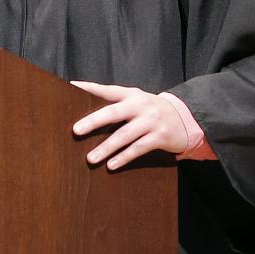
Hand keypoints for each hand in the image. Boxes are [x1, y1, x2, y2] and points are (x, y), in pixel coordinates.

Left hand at [71, 82, 187, 167]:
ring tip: (90, 158)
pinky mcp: (160, 137)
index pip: (106, 90)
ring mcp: (151, 121)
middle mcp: (140, 105)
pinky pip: (139, 148)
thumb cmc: (150, 113)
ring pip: (125, 134)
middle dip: (94, 121)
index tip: (69, 88)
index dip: (88, 88)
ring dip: (106, 147)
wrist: (185, 119)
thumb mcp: (136, 103)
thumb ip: (115, 105)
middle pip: (113, 112)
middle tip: (76, 130)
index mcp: (130, 95)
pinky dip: (124, 157)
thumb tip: (84, 116)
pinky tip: (111, 165)